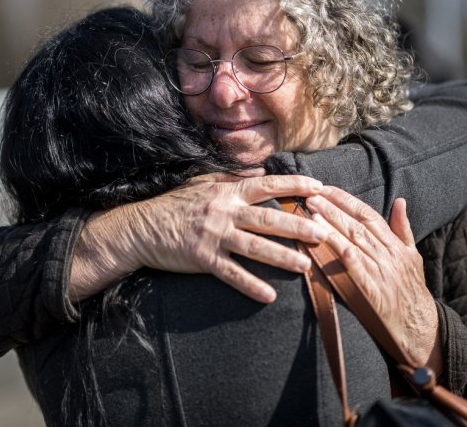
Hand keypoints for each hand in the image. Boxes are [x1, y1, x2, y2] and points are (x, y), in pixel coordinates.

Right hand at [72, 171, 328, 303]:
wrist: (143, 226)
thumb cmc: (176, 203)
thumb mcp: (204, 182)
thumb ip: (233, 177)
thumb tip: (260, 170)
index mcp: (227, 191)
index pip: (267, 186)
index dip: (294, 186)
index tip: (319, 188)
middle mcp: (224, 211)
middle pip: (267, 218)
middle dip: (297, 226)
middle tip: (323, 233)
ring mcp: (214, 235)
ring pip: (254, 247)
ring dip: (281, 256)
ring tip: (305, 266)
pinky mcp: (203, 258)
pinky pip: (231, 273)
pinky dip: (250, 285)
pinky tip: (269, 295)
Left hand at [305, 187, 442, 372]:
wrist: (421, 328)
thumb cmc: (412, 290)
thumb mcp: (412, 256)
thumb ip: (402, 229)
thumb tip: (400, 201)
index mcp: (395, 244)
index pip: (368, 214)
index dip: (346, 200)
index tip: (325, 188)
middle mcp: (388, 254)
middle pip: (357, 225)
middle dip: (333, 208)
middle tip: (310, 195)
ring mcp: (381, 272)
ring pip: (355, 243)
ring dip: (332, 227)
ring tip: (312, 214)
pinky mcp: (374, 292)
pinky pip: (357, 270)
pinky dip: (344, 255)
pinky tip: (329, 243)